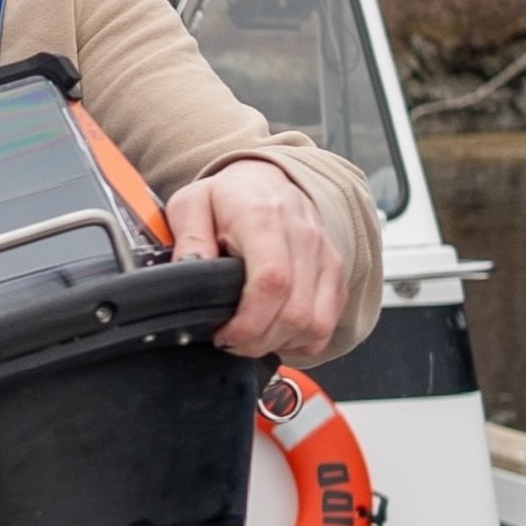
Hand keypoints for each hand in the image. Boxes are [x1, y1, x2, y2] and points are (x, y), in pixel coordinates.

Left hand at [167, 159, 343, 364]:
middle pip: (296, 312)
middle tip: (231, 340)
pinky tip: (276, 332)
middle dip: (259, 340)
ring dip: (281, 342)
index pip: (272, 281)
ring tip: (252, 337)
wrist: (267, 182)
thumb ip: (188, 238)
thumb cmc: (228, 198)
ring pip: (316, 324)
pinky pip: (328, 325)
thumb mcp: (191, 205)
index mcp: (264, 219)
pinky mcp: (336, 276)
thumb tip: (189, 270)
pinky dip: (302, 341)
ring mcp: (325, 258)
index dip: (249, 322)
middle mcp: (303, 237)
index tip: (224, 333)